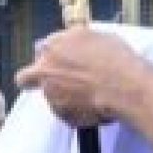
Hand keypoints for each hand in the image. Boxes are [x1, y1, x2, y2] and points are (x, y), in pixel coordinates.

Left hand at [16, 28, 139, 126]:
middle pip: (27, 77)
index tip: (62, 63)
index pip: (42, 49)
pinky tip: (94, 110)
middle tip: (59, 85)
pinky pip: (64, 114)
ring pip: (48, 98)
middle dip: (36, 81)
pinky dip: (76, 114)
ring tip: (89, 99)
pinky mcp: (59, 112)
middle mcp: (46, 66)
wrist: (125, 87)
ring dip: (62, 99)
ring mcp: (50, 91)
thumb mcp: (100, 38)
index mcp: (56, 43)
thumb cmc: (118, 60)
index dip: (52, 58)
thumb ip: (81, 43)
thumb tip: (81, 48)